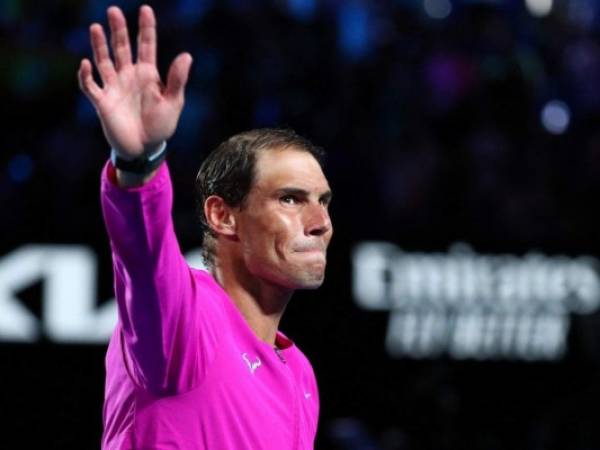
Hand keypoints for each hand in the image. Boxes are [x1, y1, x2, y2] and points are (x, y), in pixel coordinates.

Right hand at [78, 5, 191, 157]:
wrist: (145, 148)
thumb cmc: (161, 126)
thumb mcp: (173, 102)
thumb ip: (177, 80)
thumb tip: (186, 55)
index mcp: (148, 74)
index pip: (146, 45)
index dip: (146, 28)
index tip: (145, 9)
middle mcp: (129, 76)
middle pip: (122, 47)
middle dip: (118, 29)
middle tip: (114, 10)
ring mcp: (114, 87)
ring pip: (104, 60)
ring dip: (99, 45)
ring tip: (96, 27)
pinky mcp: (102, 102)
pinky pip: (90, 85)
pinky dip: (86, 75)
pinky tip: (86, 63)